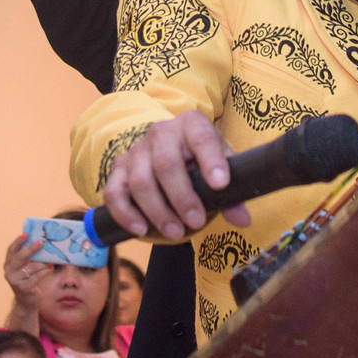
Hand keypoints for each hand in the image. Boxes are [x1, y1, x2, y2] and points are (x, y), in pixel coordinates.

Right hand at [3, 231, 51, 324]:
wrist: (27, 301)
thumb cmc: (28, 280)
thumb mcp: (25, 268)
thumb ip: (29, 258)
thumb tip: (43, 243)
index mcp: (8, 264)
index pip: (11, 250)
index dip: (18, 241)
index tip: (25, 234)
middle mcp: (9, 271)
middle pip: (20, 257)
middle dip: (30, 249)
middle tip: (41, 243)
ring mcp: (15, 280)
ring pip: (30, 268)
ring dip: (42, 262)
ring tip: (52, 258)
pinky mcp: (24, 288)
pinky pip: (36, 277)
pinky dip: (45, 272)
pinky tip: (51, 268)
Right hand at [100, 112, 249, 240]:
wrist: (171, 150)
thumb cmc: (200, 160)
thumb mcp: (219, 168)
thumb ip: (232, 194)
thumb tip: (243, 220)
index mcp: (191, 125)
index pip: (201, 138)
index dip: (211, 160)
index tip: (220, 184)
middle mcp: (161, 132)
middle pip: (166, 164)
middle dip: (182, 197)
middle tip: (196, 222)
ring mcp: (136, 151)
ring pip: (141, 182)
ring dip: (158, 211)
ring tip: (176, 232)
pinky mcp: (118, 170)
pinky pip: (114, 193)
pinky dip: (126, 214)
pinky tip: (141, 229)